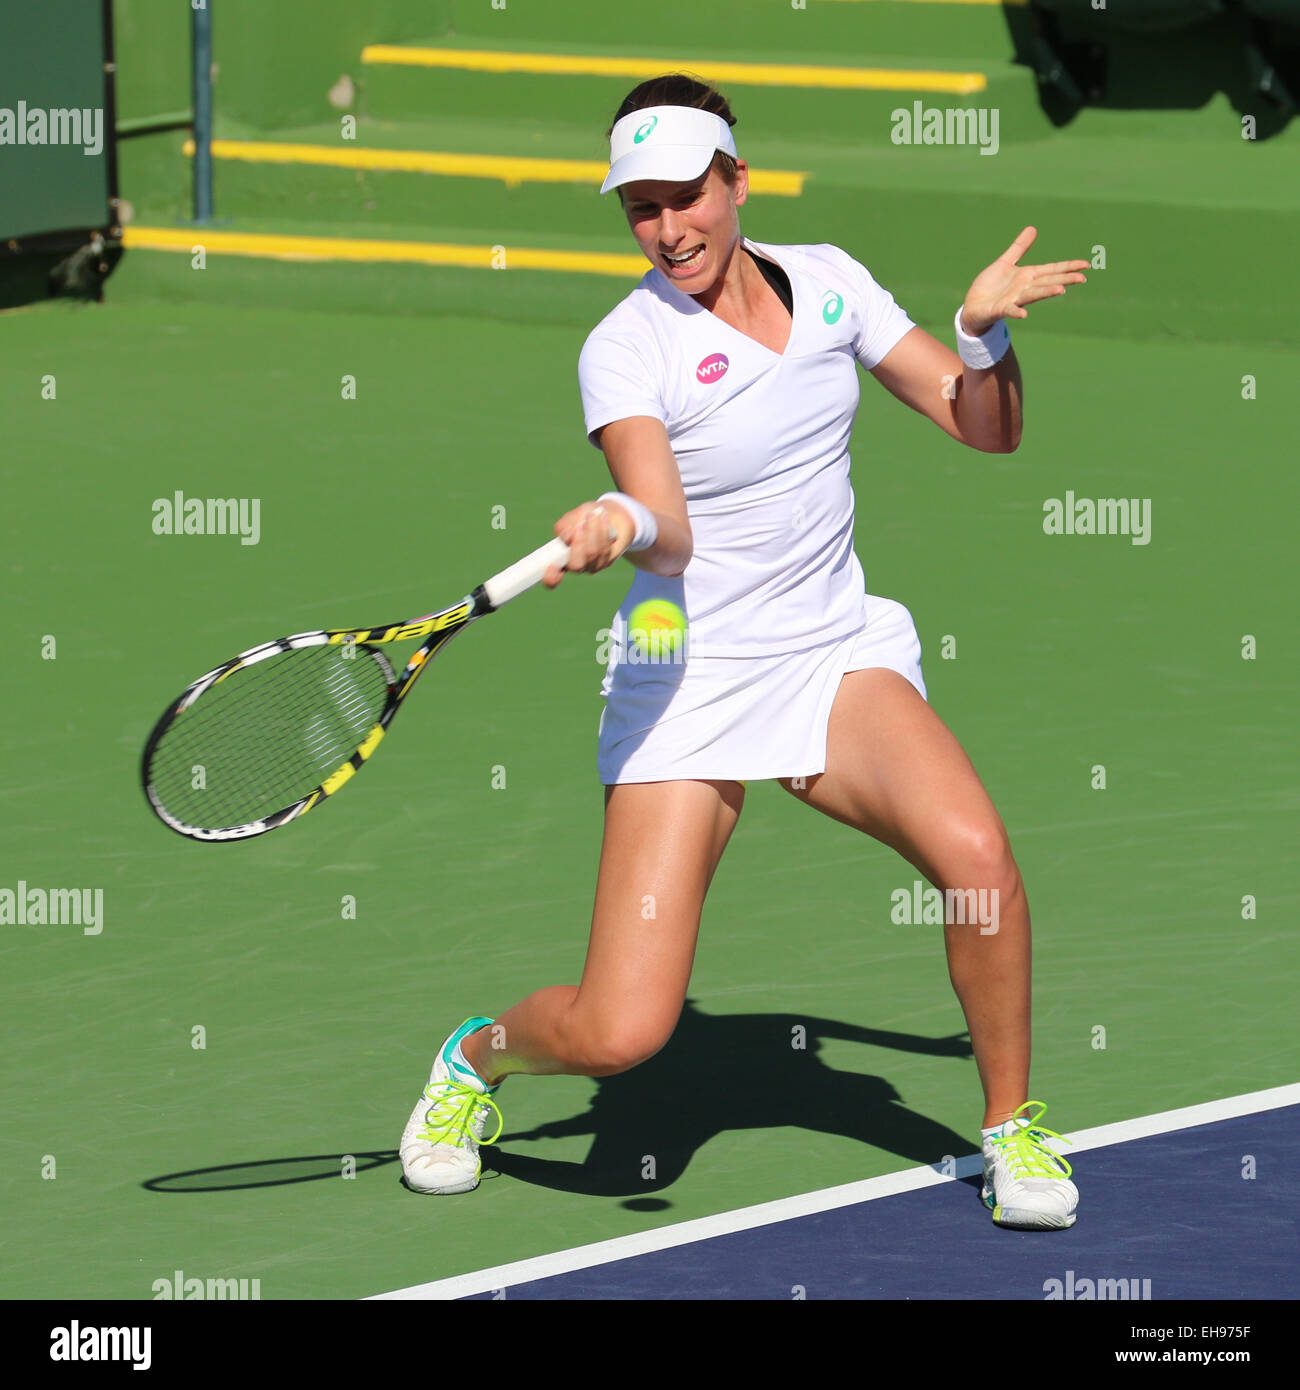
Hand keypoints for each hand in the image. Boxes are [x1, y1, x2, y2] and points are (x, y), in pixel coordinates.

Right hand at [543, 499, 635, 586]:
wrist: (607, 516)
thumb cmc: (584, 517)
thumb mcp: (571, 517)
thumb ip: (564, 526)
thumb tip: (567, 537)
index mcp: (559, 558)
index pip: (552, 578)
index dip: (551, 577)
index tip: (551, 566)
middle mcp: (575, 565)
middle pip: (576, 565)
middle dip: (578, 543)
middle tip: (579, 526)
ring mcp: (592, 565)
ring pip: (592, 554)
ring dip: (592, 532)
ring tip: (593, 516)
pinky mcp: (606, 561)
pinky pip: (604, 549)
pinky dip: (603, 531)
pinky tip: (603, 519)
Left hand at [960, 226, 1088, 336]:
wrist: (972, 307)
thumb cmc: (990, 287)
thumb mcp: (1005, 263)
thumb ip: (1019, 248)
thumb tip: (1033, 228)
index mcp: (1027, 276)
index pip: (1052, 270)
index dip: (1068, 267)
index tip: (1086, 265)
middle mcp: (1024, 288)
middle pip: (1048, 281)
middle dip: (1064, 279)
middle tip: (1082, 278)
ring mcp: (1013, 299)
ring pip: (1033, 294)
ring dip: (1046, 292)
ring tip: (1060, 289)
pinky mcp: (1000, 309)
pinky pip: (1010, 310)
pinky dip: (1016, 312)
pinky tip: (1024, 315)